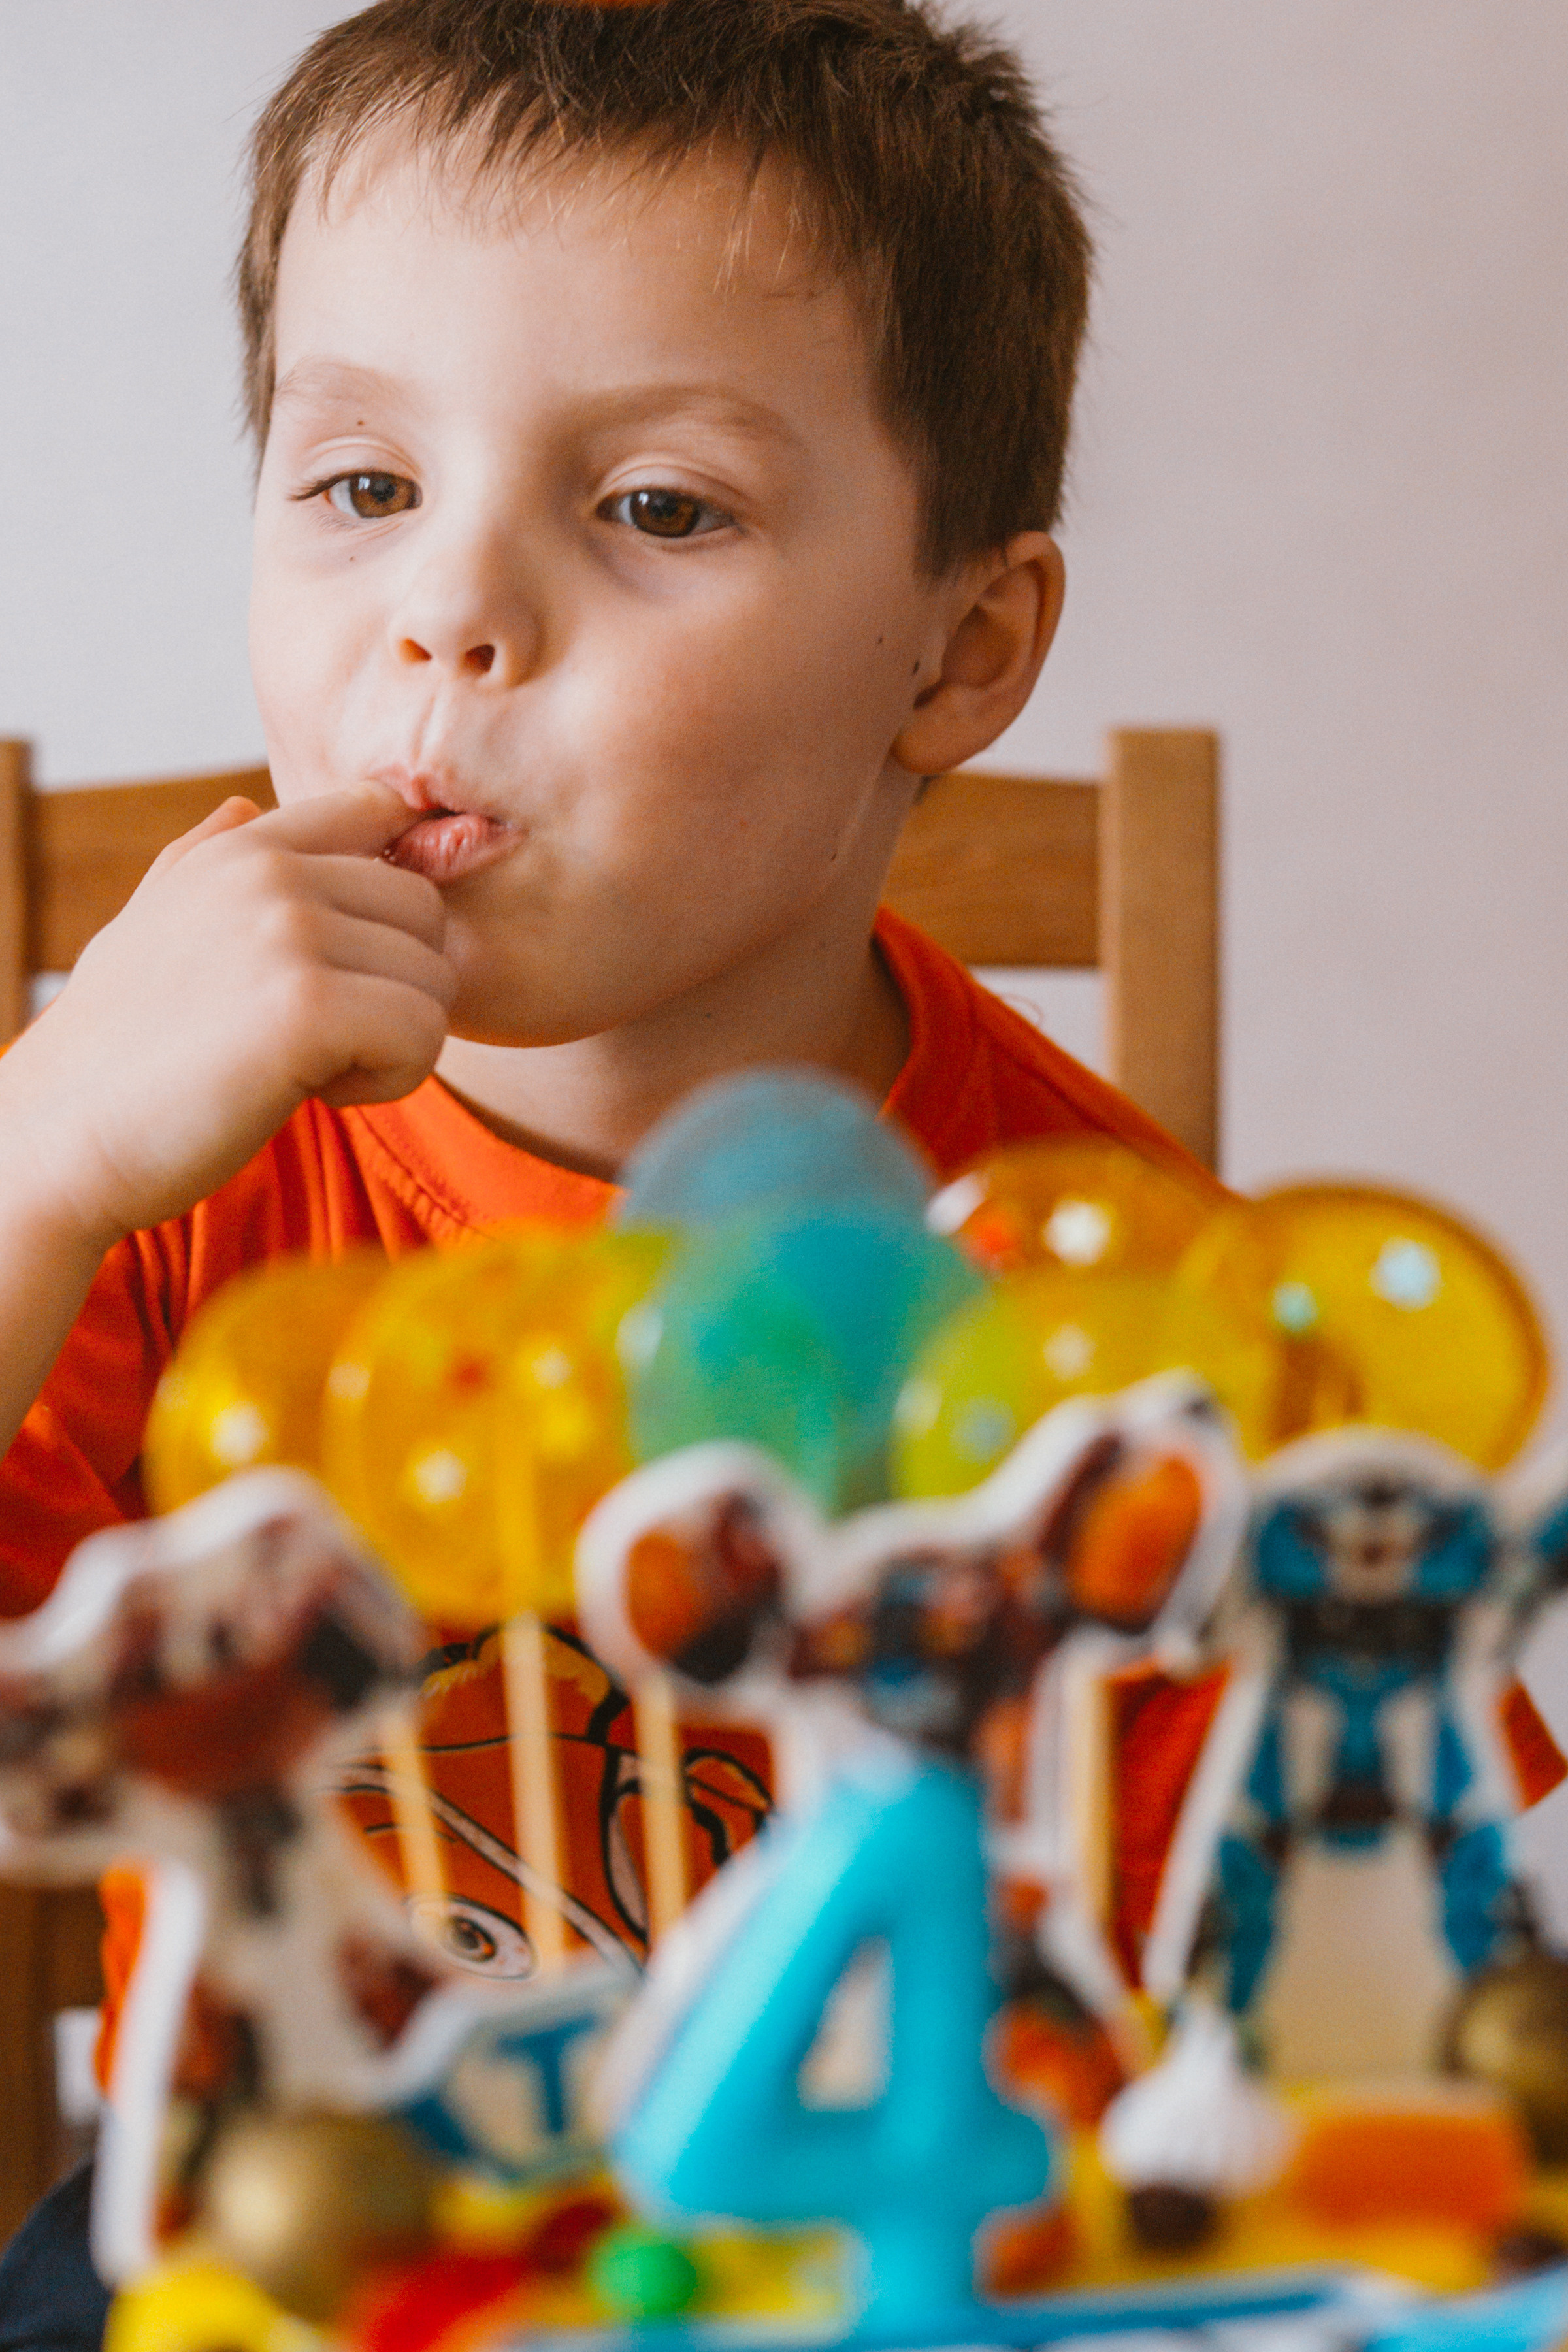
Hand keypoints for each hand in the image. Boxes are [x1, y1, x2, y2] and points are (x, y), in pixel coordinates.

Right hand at [1, 783, 455, 1249]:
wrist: (61, 1137)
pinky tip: (315, 1093)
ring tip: (307, 1065)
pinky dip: (389, 1081)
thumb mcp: (151, 924)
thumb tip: (245, 806)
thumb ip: (205, 860)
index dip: (396, 886)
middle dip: (394, 984)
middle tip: (318, 1036)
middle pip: (426, 911)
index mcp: (242, 848)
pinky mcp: (310, 1006)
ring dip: (391, 1042)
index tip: (358, 956)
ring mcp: (290, 932)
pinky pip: (422, 1035)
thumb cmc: (117, 1047)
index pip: (377, 808)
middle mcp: (270, 872)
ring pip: (435, 979)